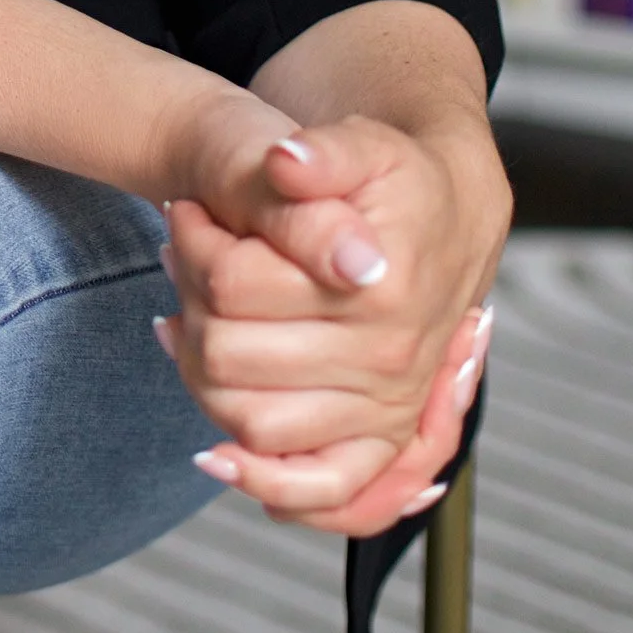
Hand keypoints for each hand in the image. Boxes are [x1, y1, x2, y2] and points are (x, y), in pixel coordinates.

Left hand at [159, 112, 508, 535]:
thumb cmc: (402, 181)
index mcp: (378, 288)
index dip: (194, 242)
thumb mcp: (366, 143)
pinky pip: (320, 489)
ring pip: (252, 420)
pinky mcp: (384, 441)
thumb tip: (283, 161)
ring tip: (188, 321)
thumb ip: (322, 152)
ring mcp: (386, 408)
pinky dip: (263, 482)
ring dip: (202, 378)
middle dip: (188, 302)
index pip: (234, 282)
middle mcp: (387, 359)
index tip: (186, 212)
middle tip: (180, 260)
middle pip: (230, 354)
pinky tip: (217, 454)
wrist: (452, 217)